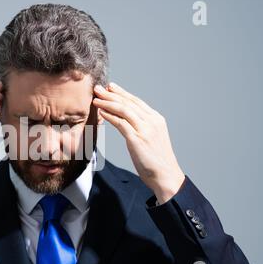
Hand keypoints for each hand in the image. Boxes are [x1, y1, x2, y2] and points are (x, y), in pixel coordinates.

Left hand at [93, 82, 184, 203]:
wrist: (166, 176)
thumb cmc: (156, 161)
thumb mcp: (151, 139)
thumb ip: (142, 129)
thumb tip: (127, 123)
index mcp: (156, 120)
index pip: (136, 101)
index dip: (122, 93)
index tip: (111, 87)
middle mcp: (152, 121)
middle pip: (128, 103)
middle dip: (111, 94)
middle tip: (98, 88)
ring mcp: (145, 129)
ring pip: (123, 110)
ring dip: (108, 102)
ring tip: (96, 99)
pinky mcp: (137, 139)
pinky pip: (121, 123)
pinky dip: (110, 116)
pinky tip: (101, 112)